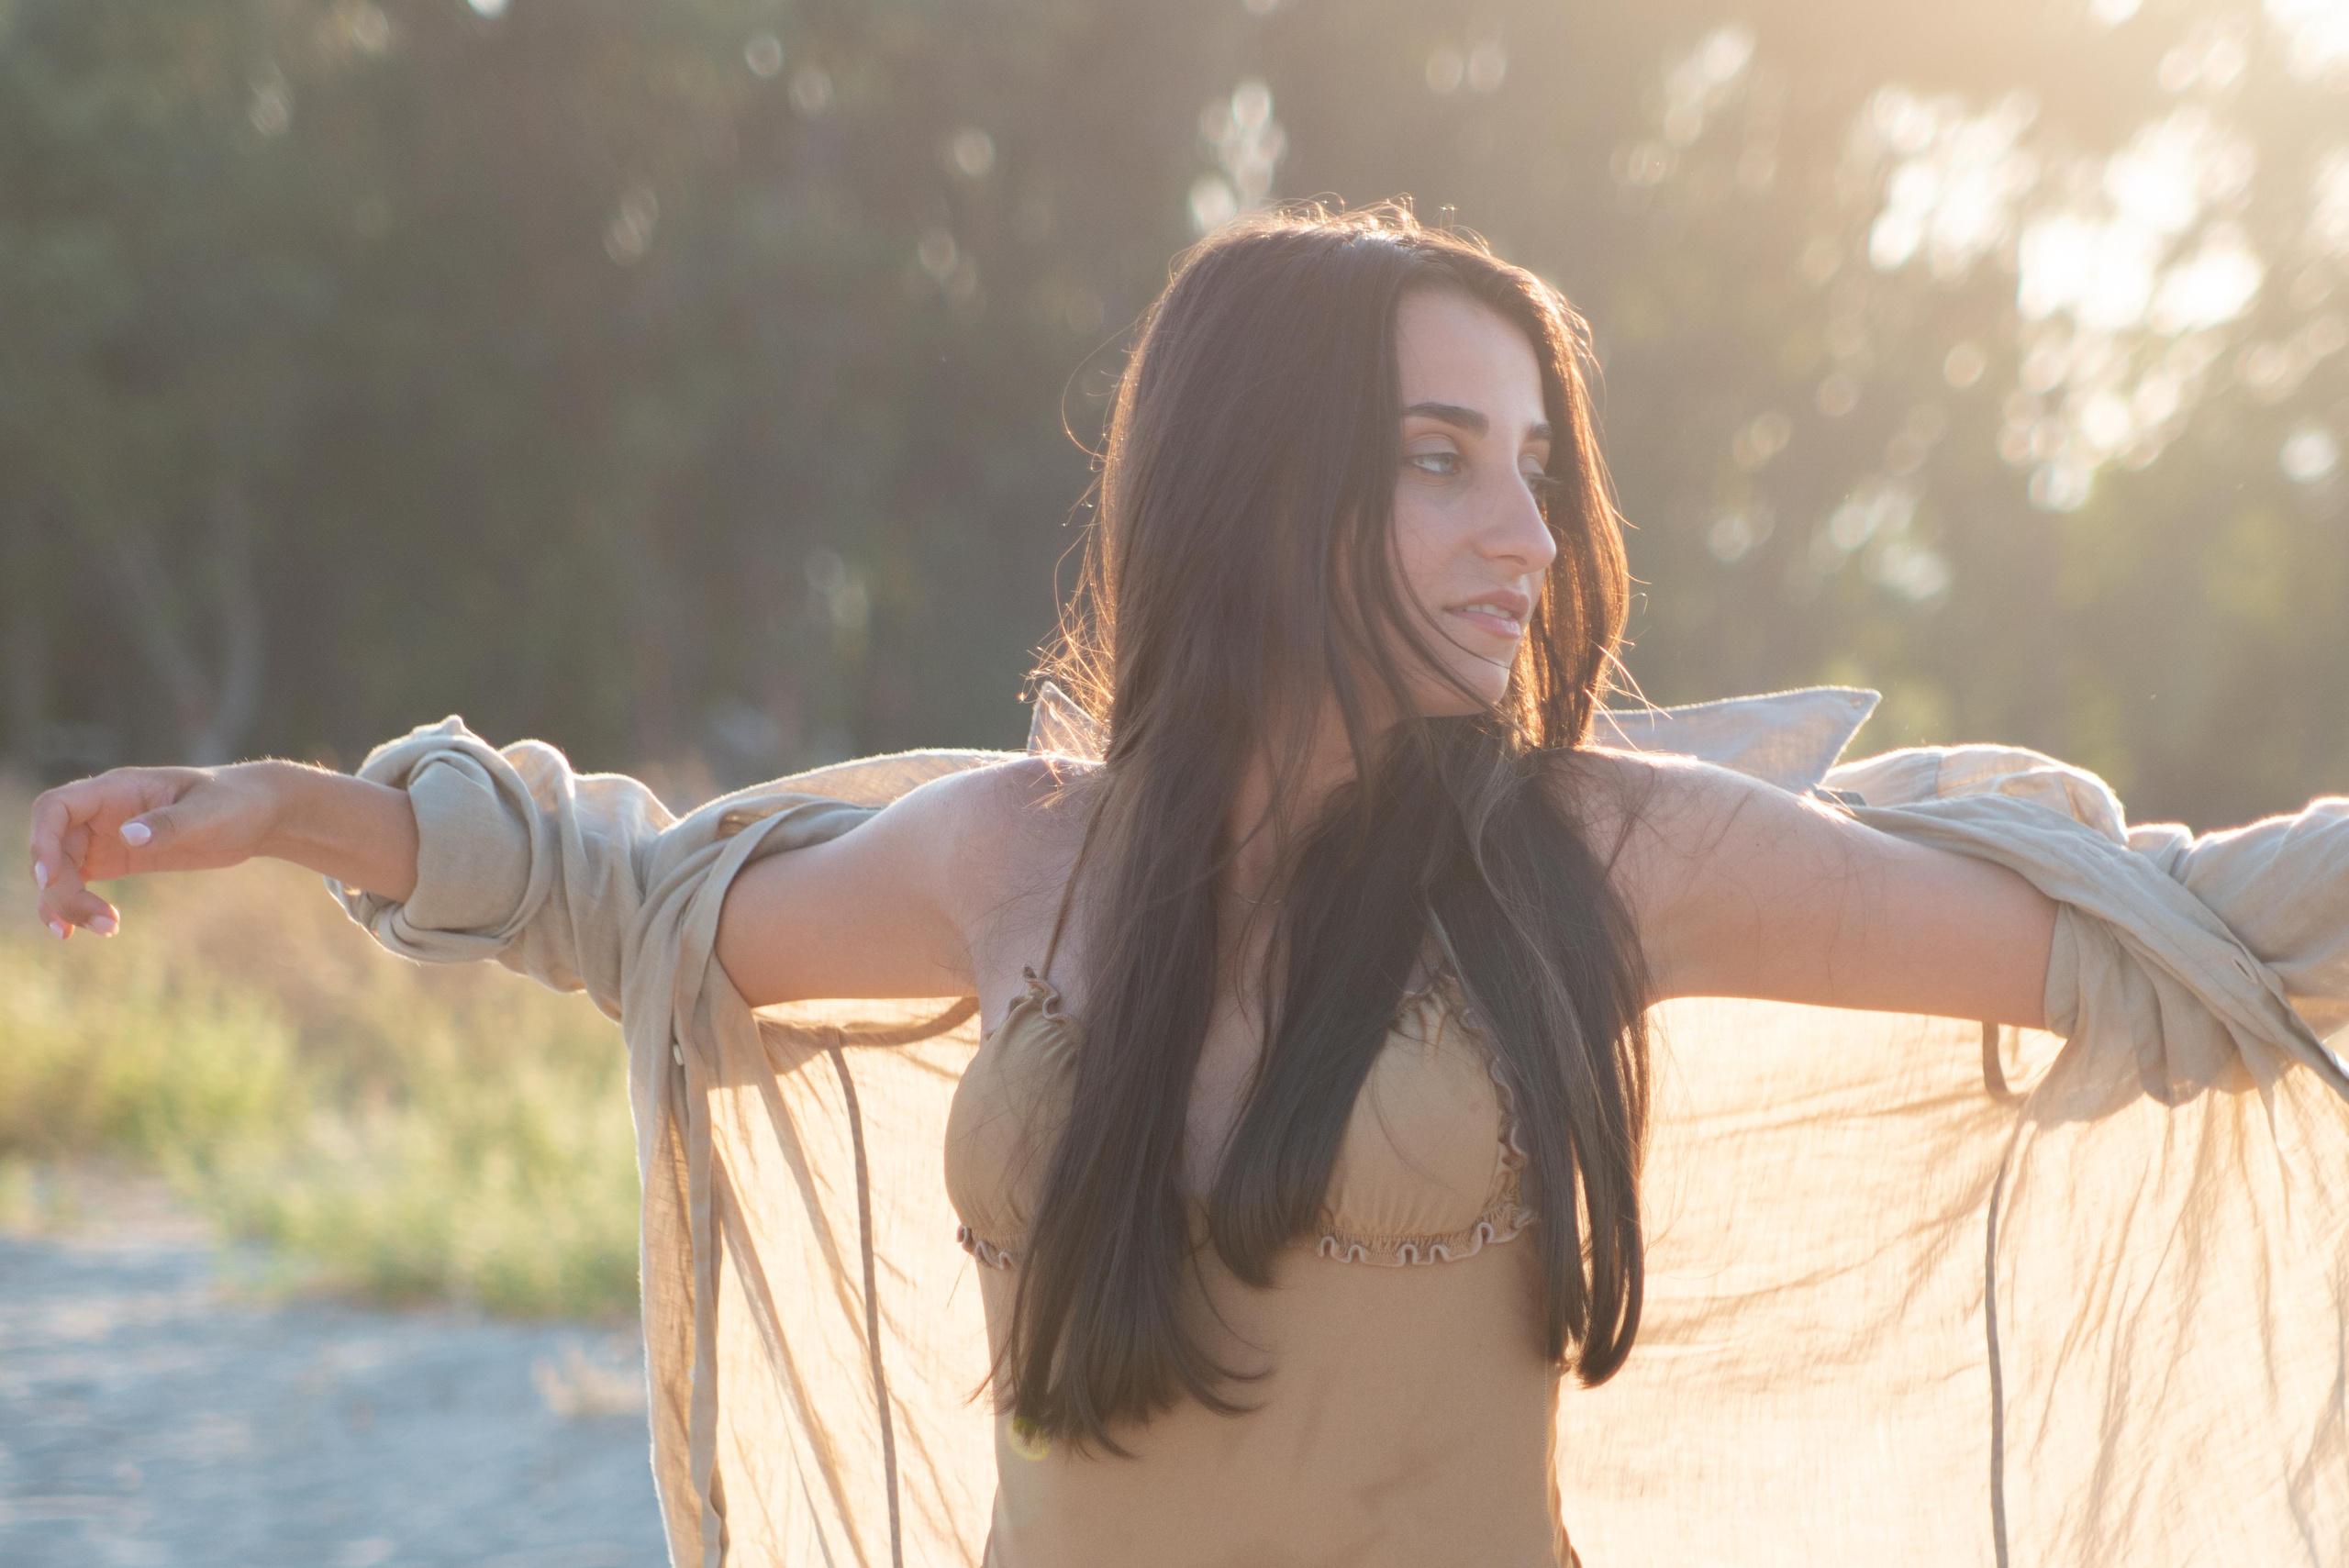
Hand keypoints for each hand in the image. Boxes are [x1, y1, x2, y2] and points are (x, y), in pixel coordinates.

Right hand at [25, 762, 285, 940]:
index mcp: (117, 789)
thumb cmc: (237, 802)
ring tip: (104, 929)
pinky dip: (76, 905)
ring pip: (61, 870)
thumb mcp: (210, 812)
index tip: (49, 876)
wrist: (260, 814)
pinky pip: (79, 882)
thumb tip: (127, 836)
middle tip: (94, 919)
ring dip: (65, 903)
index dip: (41, 839)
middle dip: (60, 886)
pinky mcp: (119, 859)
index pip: (55, 808)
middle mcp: (102, 812)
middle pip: (53, 848)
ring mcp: (107, 836)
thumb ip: (169, 824)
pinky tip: (92, 927)